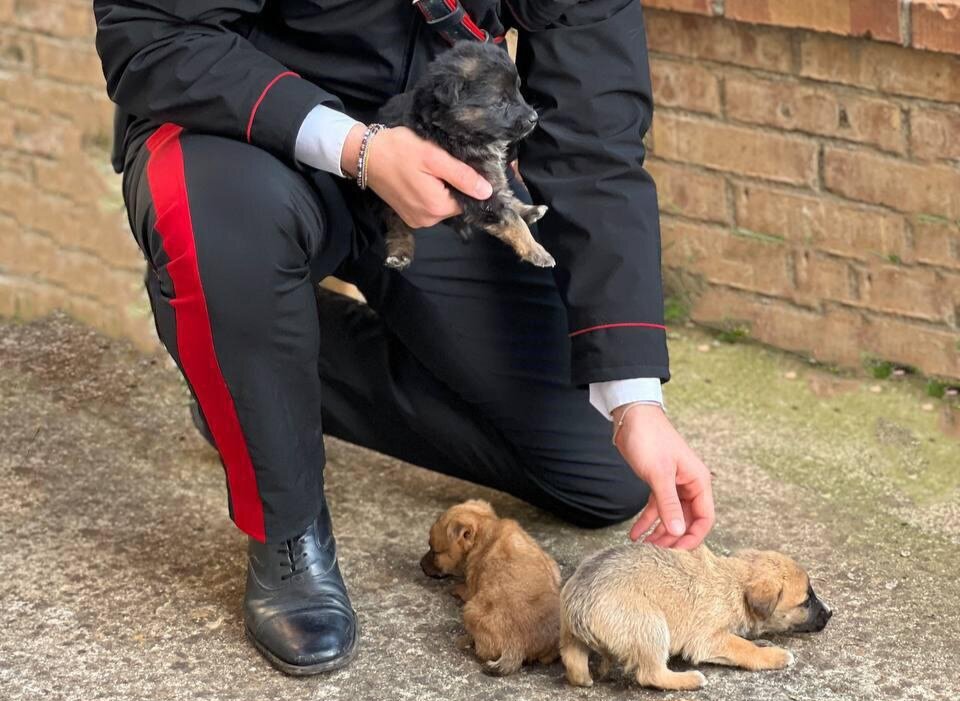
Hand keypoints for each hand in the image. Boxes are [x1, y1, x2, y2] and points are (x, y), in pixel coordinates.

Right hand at [341, 124, 492, 227]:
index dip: (468, 182)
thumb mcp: (434, 158)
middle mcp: (428, 220)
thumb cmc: (398, 151)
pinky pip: (429, 206)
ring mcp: (416, 220)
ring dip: (441, 189)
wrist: (365, 154)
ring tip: (429, 170)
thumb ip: (462, 176)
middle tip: (440, 164)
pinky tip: (421, 178)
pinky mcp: (408, 216)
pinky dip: (430, 193)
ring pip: (442, 204)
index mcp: (437, 207)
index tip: (457, 166)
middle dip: (453, 185)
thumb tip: (487, 191)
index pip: (468, 200)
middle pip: (455, 203)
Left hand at [612, 404, 714, 549]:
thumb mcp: (659, 474)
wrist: (632, 417)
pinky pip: (656, 508)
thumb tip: (679, 532)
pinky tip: (634, 535)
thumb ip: (668, 504)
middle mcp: (689, 485)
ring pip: (671, 516)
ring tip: (644, 549)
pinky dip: (646, 521)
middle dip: (674, 539)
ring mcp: (673, 485)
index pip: (704, 518)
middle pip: (687, 521)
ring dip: (659, 533)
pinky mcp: (657, 483)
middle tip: (657, 555)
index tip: (677, 554)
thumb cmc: (650, 439)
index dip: (693, 538)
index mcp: (699, 482)